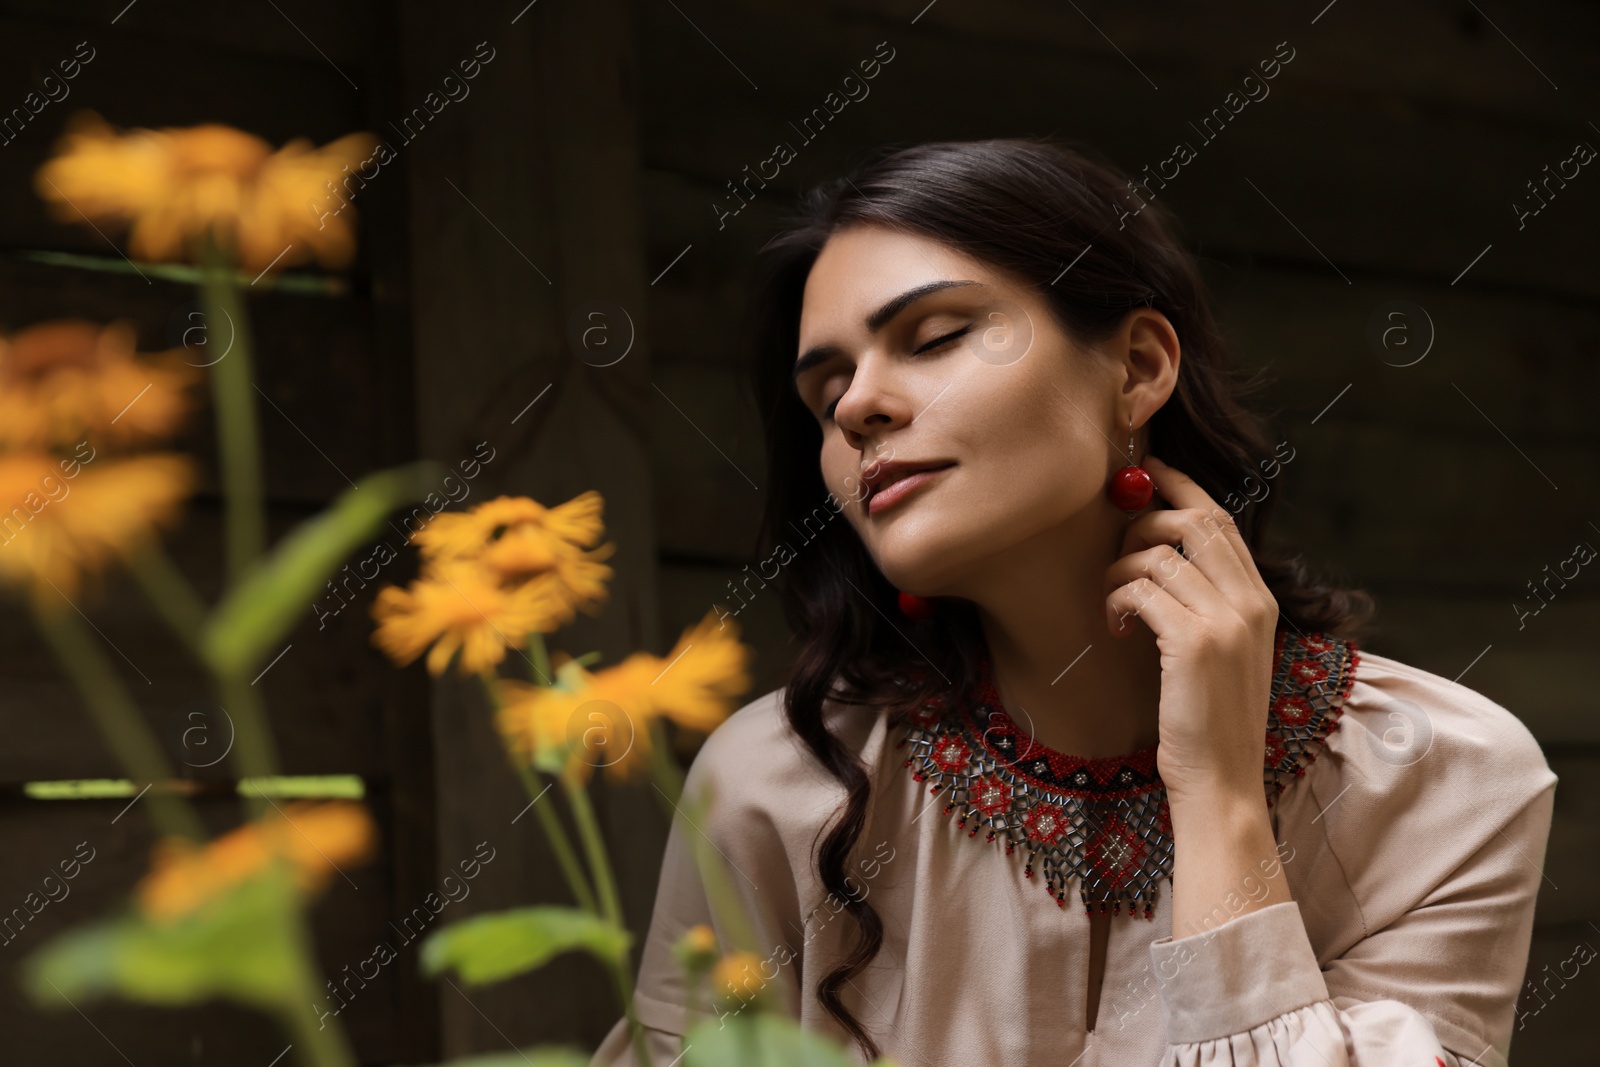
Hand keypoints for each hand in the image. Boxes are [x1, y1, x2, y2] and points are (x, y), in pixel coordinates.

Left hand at [1101, 454, 1279, 802]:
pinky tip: (1115, 626)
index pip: (1221, 520)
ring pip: (1159, 552)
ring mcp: (1226, 620)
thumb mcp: (1220, 652)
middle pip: (1193, 521)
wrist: (1221, 781)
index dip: (1181, 487)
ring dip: (1120, 569)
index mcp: (1260, 600)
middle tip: (1118, 551)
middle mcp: (1250, 601)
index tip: (1148, 472)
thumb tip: (1161, 555)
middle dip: (1144, 521)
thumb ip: (1206, 603)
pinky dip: (1118, 598)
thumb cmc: (1207, 720)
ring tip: (1114, 606)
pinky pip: (1141, 588)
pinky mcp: (1194, 642)